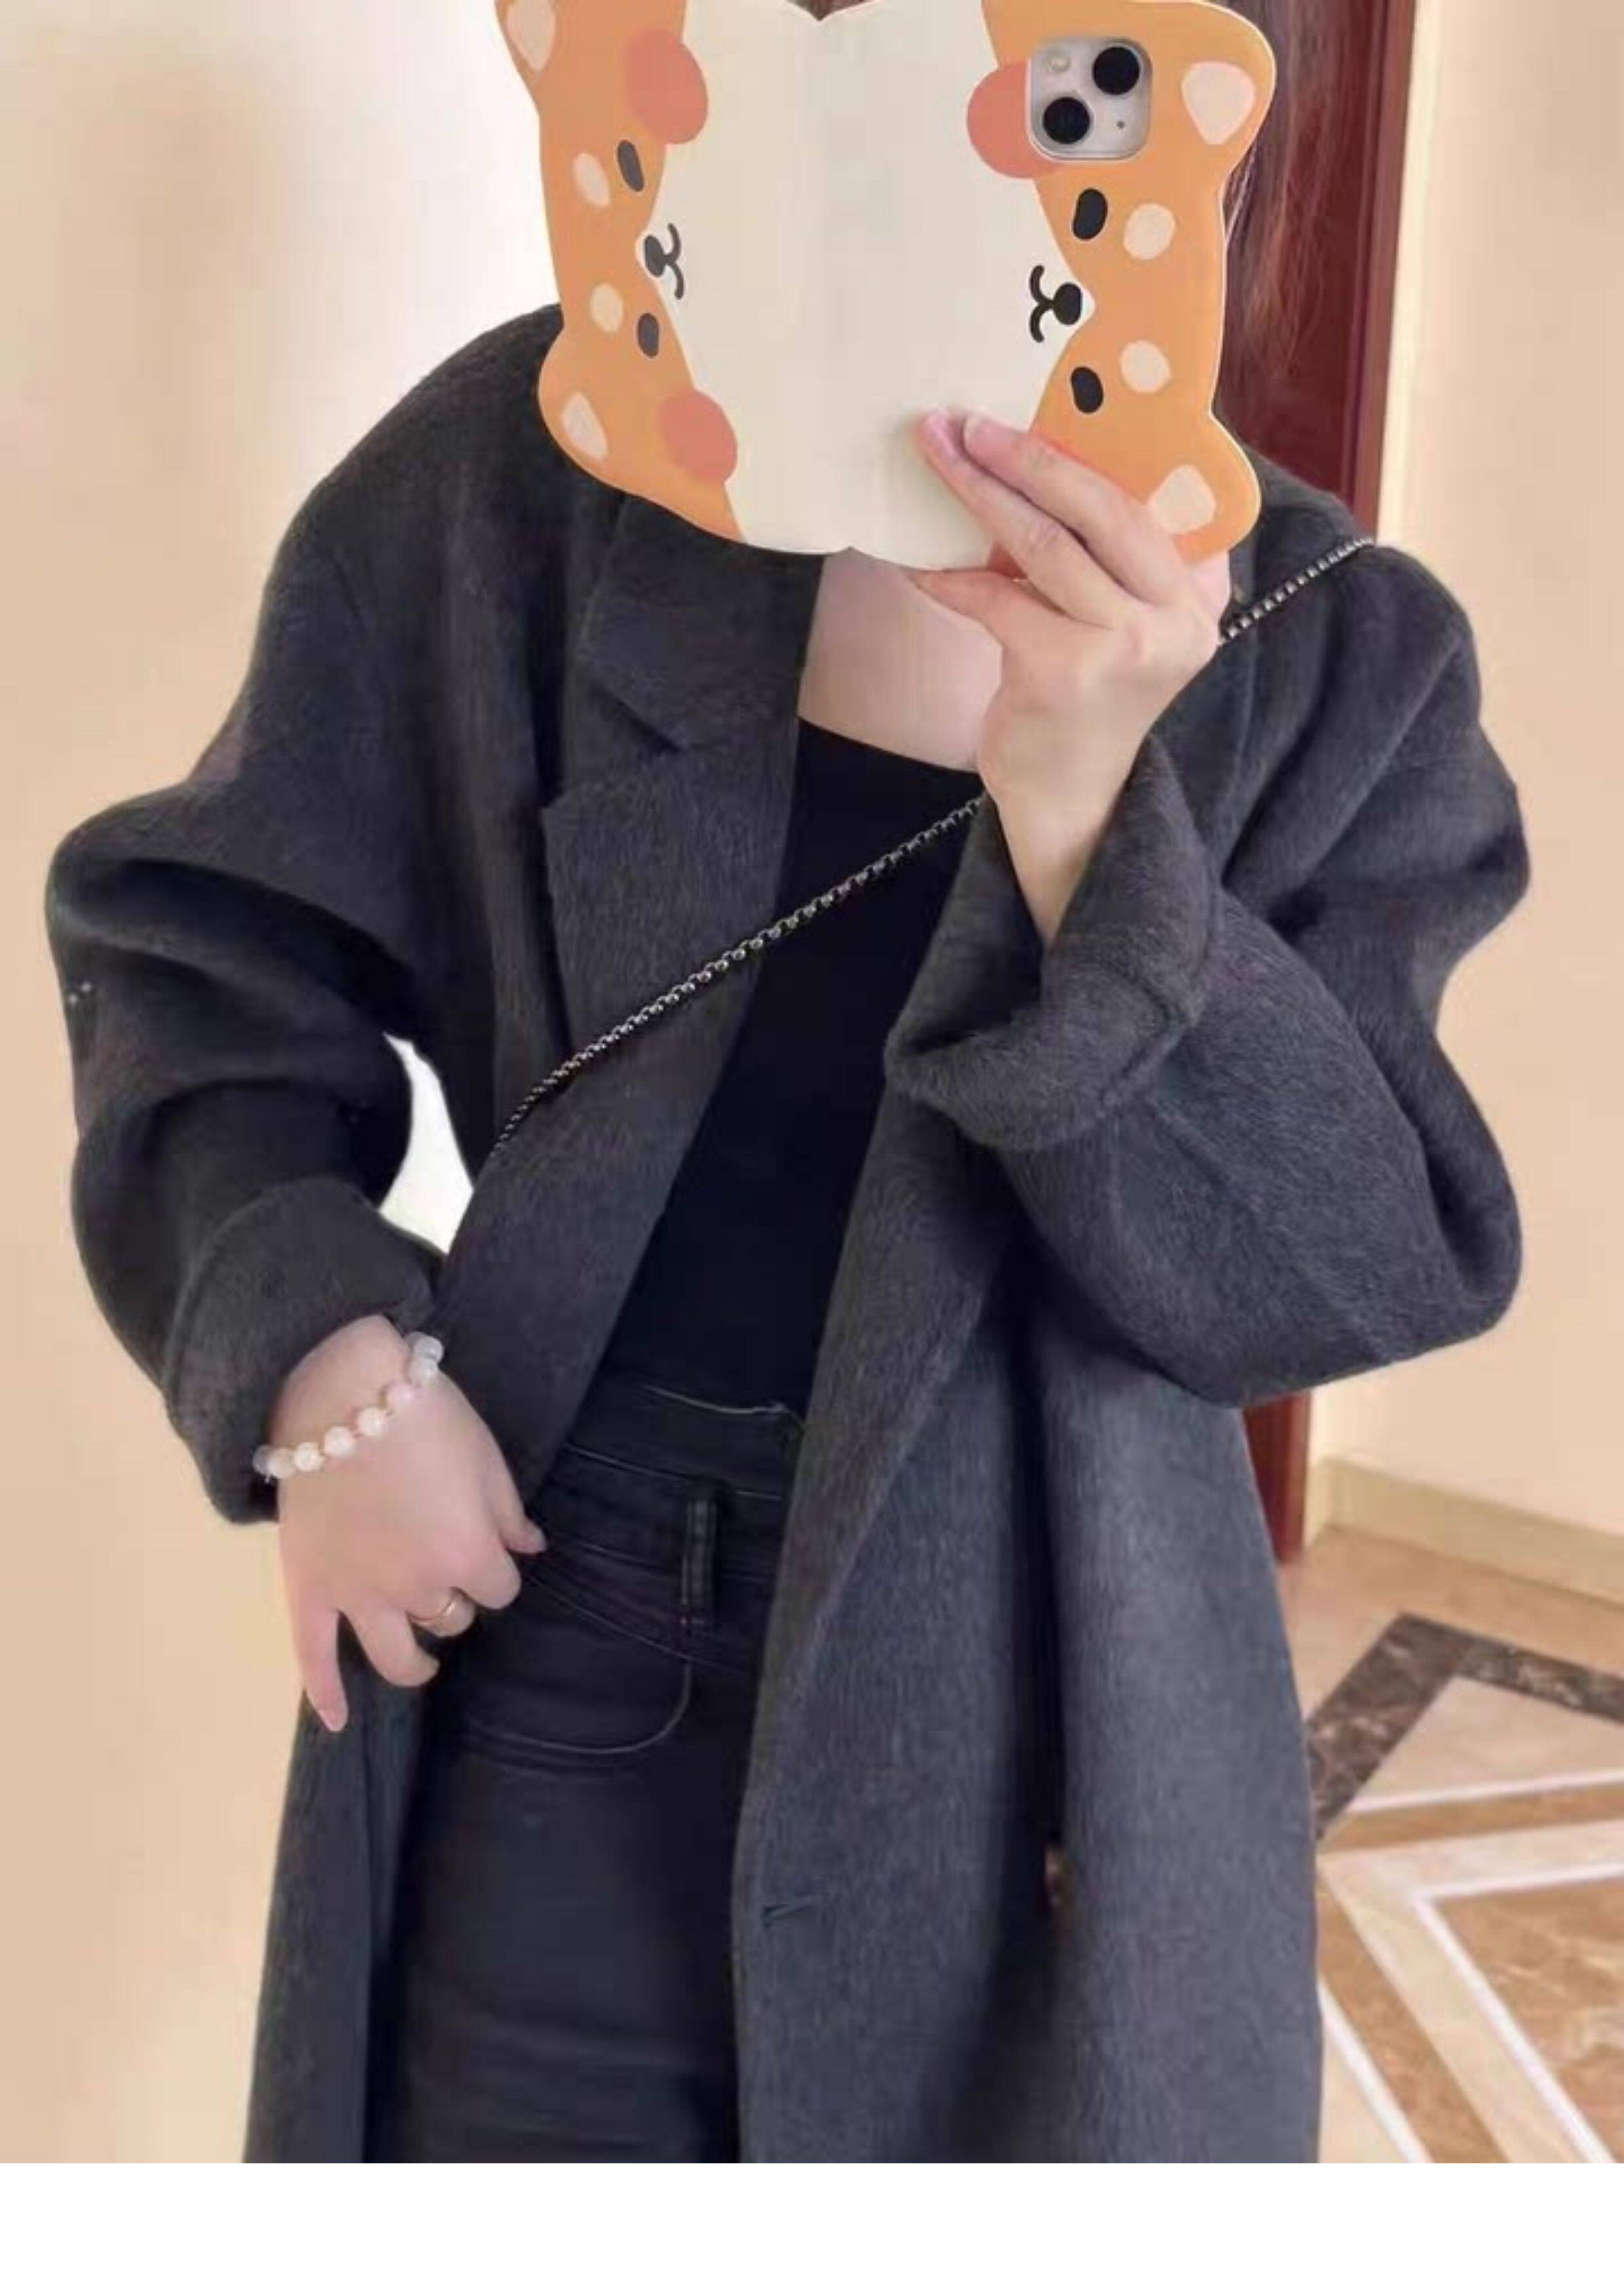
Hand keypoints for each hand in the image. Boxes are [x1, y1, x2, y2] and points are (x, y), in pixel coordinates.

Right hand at [270, 1314, 544, 1733]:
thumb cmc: (426, 1418)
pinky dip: (325, 1693)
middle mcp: (416, 1589)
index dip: (496, 1571)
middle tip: (447, 1573)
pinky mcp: (309, 1590)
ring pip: (396, 1656)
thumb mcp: (486, 1458)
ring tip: (422, 1659)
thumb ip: (509, 1514)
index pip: (500, 1590)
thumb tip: (531, 1549)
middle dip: (456, 1599)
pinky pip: (313, 1656)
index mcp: (467, 1557)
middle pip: (451, 1619)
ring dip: (414, 1661)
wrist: (339, 1391)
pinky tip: (337, 1721)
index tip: (487, 1548)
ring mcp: (358, 1596)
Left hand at [905, 410, 1229, 939]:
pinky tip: (916, 561)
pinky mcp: (1065, 673)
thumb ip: (1106, 558)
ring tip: (936, 454)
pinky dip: (951, 578)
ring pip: (1044, 546)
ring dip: (980, 495)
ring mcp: (1126, 647)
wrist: (1072, 795)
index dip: (1094, 443)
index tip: (1040, 399)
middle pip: (1098, 508)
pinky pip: (997, 600)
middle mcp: (1176, 617)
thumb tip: (1035, 458)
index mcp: (1198, 592)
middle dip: (1027, 456)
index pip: (1150, 497)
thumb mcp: (1117, 619)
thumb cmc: (1086, 695)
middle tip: (968, 420)